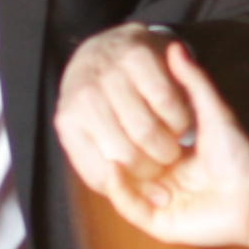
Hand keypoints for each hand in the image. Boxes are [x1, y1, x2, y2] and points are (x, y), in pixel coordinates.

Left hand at [56, 23, 199, 201]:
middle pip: (129, 158)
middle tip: (163, 163)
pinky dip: (180, 119)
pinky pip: (168, 103)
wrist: (108, 47)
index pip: (102, 177)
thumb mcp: (93, 136)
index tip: (148, 182)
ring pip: (148, 133)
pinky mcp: (138, 57)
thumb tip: (159, 200)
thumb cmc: (103, 104)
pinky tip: (177, 120)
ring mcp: (109, 76)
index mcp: (68, 123)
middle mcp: (83, 97)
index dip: (132, 187)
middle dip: (155, 169)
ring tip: (171, 143)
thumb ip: (112, 171)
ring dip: (169, 146)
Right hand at [86, 42, 248, 248]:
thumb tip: (176, 46)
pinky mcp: (160, 224)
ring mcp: (158, 203)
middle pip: (123, 165)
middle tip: (102, 123)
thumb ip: (193, 82)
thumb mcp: (211, 112)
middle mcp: (160, 182)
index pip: (133, 142)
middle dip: (112, 145)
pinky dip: (119, 190)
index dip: (119, 125)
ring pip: (121, 187)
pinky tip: (114, 167)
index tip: (108, 102)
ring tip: (104, 142)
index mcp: (169, 159)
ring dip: (111, 166)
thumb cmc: (238, 155)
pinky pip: (130, 209)